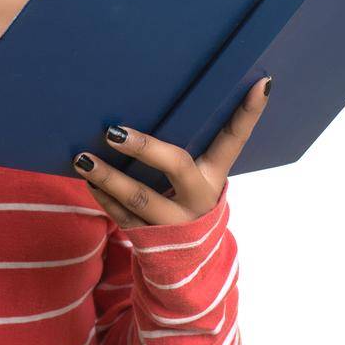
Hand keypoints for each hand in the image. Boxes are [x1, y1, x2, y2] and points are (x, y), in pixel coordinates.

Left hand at [73, 74, 270, 229]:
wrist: (190, 260)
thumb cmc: (188, 197)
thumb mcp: (199, 175)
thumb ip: (189, 146)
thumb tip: (164, 93)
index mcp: (215, 174)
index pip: (234, 138)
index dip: (248, 113)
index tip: (260, 83)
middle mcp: (199, 197)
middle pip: (176, 165)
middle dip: (144, 147)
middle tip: (113, 131)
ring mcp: (175, 220)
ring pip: (140, 197)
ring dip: (109, 176)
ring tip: (83, 158)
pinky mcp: (151, 238)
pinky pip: (123, 216)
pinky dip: (103, 197)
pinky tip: (89, 181)